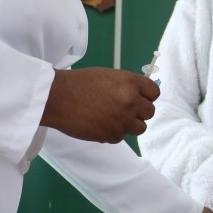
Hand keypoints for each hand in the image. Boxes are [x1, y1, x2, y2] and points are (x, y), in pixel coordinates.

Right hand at [41, 68, 158, 143]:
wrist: (58, 98)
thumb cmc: (80, 83)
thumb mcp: (109, 76)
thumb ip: (128, 86)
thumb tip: (141, 96)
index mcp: (131, 83)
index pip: (155, 93)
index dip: (147, 96)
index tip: (141, 98)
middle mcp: (131, 102)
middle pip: (150, 112)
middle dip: (139, 111)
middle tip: (125, 109)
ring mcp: (122, 120)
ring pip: (139, 128)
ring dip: (129, 124)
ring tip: (113, 117)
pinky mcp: (112, 135)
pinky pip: (120, 136)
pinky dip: (113, 132)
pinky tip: (99, 123)